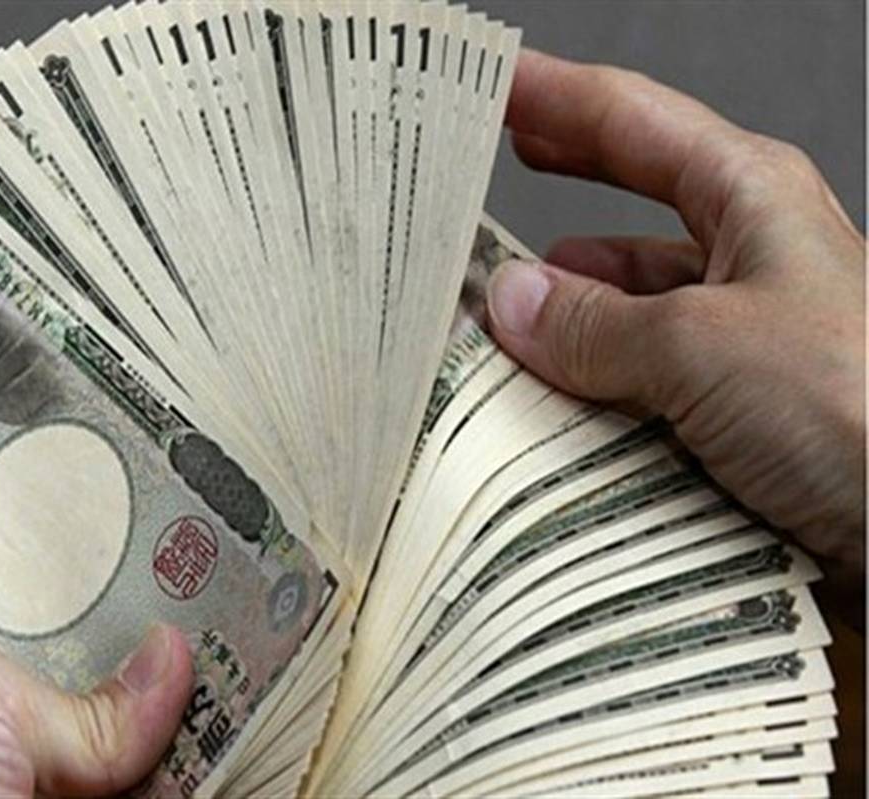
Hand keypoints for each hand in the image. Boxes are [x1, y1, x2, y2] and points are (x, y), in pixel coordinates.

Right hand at [486, 50, 865, 607]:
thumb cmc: (856, 404)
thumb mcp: (700, 344)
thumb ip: (593, 323)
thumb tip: (511, 302)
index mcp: (750, 196)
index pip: (627, 119)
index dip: (547, 96)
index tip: (482, 85)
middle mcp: (745, 257)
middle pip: (620, 211)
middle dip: (544, 202)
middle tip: (467, 197)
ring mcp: (739, 336)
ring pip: (622, 309)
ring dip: (558, 324)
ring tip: (482, 335)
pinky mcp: (734, 408)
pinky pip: (636, 380)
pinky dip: (585, 390)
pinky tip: (540, 407)